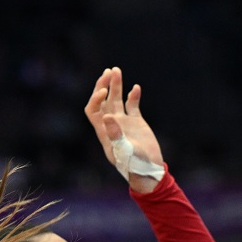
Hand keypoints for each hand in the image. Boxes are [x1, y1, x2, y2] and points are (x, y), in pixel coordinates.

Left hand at [84, 67, 164, 192]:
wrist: (148, 170)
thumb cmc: (134, 164)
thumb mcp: (124, 151)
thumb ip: (116, 135)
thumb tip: (108, 116)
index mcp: (104, 131)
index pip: (93, 110)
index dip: (96, 98)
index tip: (105, 91)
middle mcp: (112, 124)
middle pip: (102, 101)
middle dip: (103, 85)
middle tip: (108, 72)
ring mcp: (124, 122)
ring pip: (116, 100)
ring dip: (116, 86)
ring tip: (117, 70)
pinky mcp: (137, 122)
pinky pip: (132, 105)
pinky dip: (133, 96)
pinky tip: (136, 88)